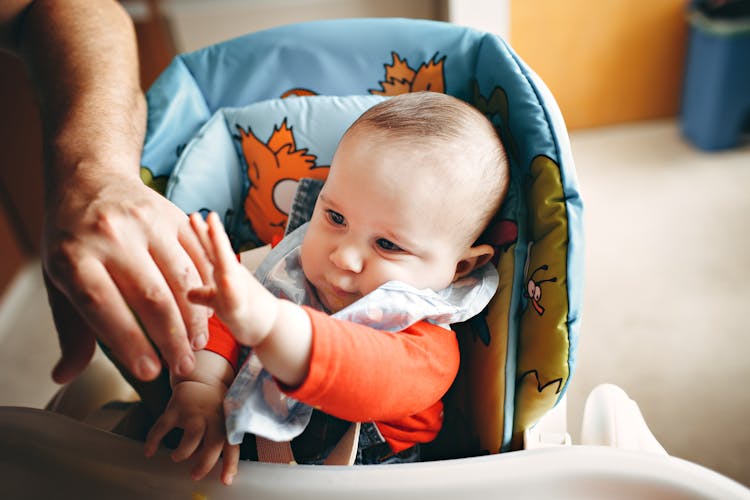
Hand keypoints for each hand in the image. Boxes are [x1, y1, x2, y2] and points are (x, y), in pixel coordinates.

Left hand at [42, 172, 211, 382]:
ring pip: (181, 278)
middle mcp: (111, 236)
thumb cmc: (71, 237)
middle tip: (183, 366)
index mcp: (74, 256)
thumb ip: (71, 329)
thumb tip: (65, 375)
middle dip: (171, 338)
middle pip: (151, 296)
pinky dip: (206, 287)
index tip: (149, 372)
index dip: (129, 342)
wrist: (90, 177)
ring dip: (195, 317)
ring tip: (198, 343)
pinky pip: (197, 257)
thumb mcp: (57, 280)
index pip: (103, 306)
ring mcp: (146, 222)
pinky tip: (208, 311)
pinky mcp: (173, 216)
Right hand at [145, 380, 238, 484]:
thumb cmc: (215, 407)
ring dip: (183, 453)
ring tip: (177, 457)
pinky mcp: (175, 407)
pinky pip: (162, 427)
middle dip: (204, 465)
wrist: (203, 378)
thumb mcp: (222, 421)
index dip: (230, 464)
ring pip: (191, 439)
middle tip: (195, 475)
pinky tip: (149, 451)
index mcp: (227, 421)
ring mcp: (194, 411)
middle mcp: (213, 416)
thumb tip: (204, 463)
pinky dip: (154, 441)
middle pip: (213, 445)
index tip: (226, 481)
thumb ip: (216, 440)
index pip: (232, 445)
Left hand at [187, 212, 278, 346]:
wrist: (271, 327)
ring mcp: (237, 290)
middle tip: (196, 213)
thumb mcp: (220, 301)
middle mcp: (232, 276)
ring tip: (212, 229)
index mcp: (225, 272)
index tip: (192, 215)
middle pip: (217, 251)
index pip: (211, 250)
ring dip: (219, 247)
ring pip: (226, 266)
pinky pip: (233, 297)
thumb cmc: (246, 312)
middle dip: (207, 232)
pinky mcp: (239, 309)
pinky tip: (225, 278)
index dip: (201, 233)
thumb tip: (189, 292)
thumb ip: (205, 293)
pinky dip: (228, 287)